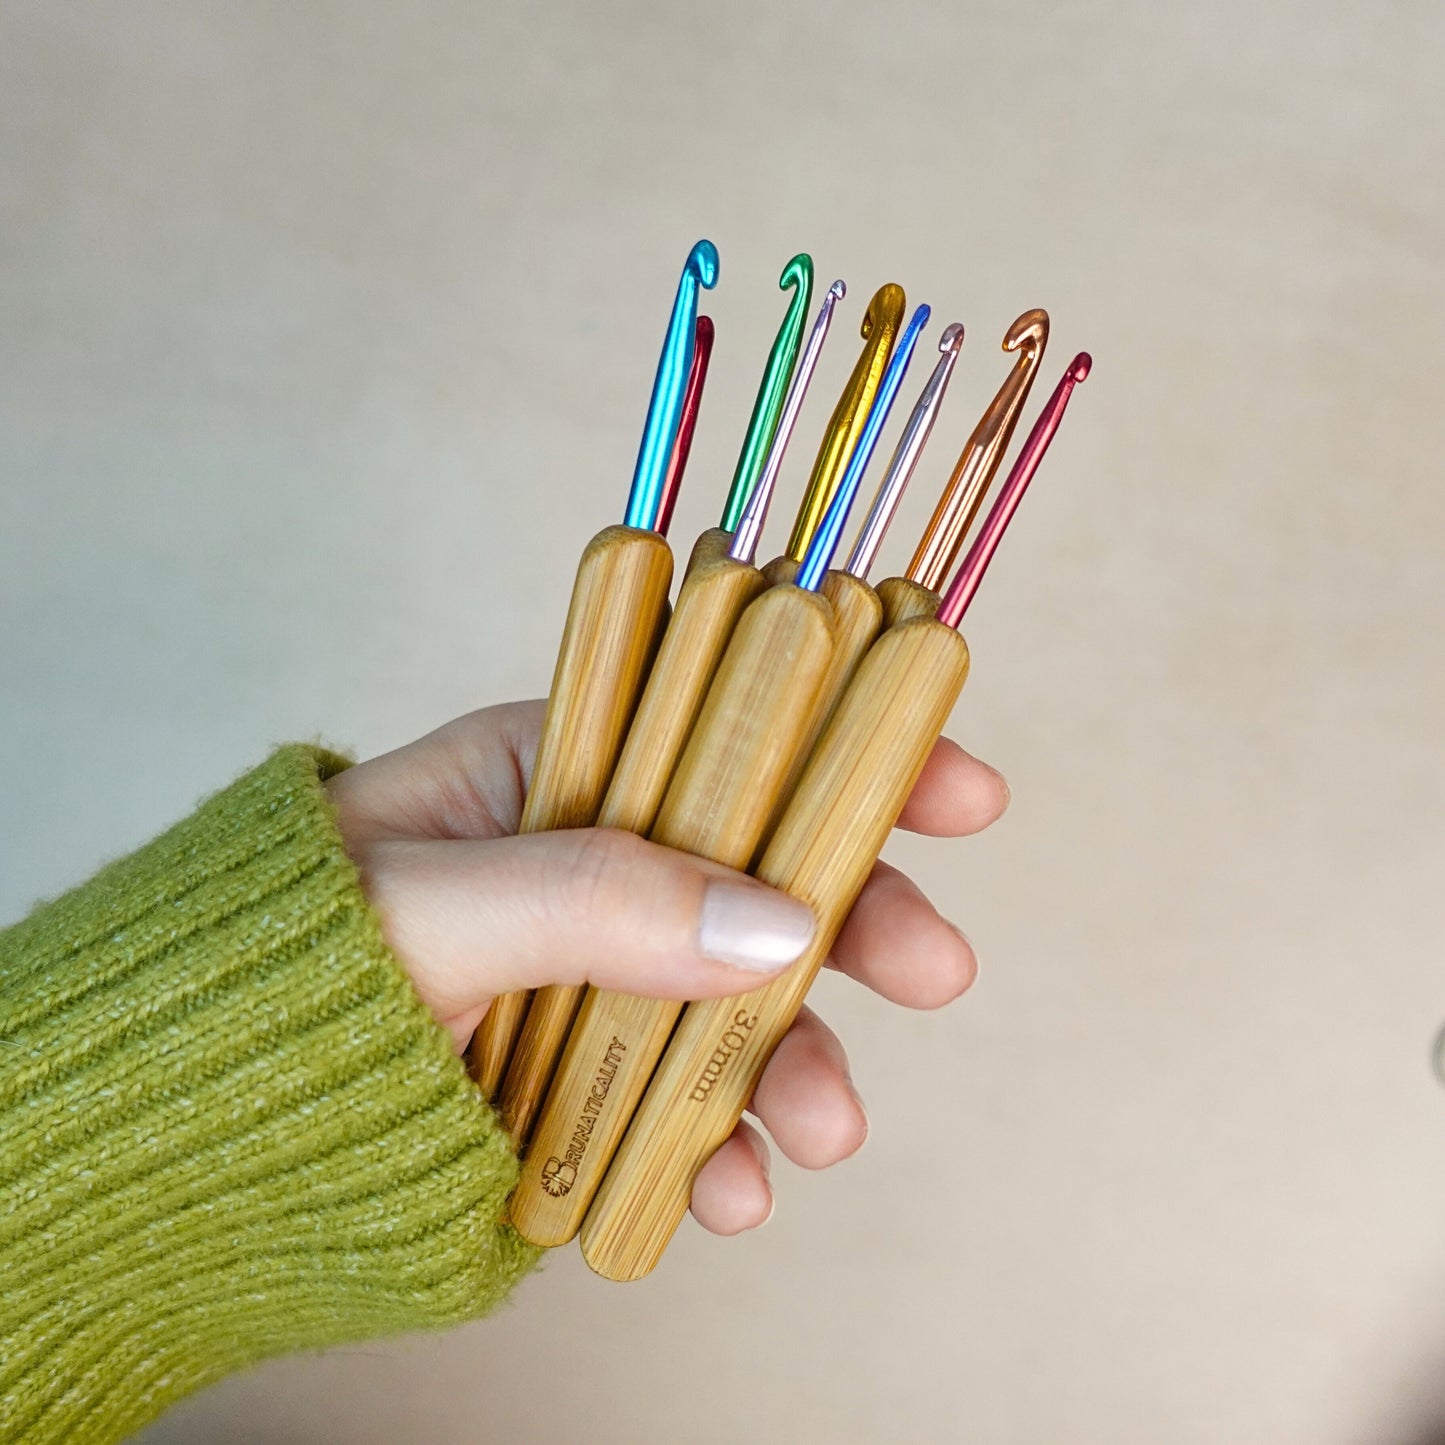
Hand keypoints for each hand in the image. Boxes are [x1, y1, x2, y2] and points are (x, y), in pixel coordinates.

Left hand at [326, 701, 1008, 1236]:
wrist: (191, 1129)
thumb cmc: (278, 971)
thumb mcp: (430, 909)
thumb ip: (595, 900)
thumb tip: (781, 920)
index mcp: (550, 774)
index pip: (721, 737)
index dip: (846, 751)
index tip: (957, 788)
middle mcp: (587, 868)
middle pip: (757, 876)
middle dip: (855, 922)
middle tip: (933, 969)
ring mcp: (592, 980)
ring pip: (733, 1006)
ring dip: (796, 1065)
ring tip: (821, 1133)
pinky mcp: (582, 1084)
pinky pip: (676, 1110)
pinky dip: (713, 1155)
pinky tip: (722, 1197)